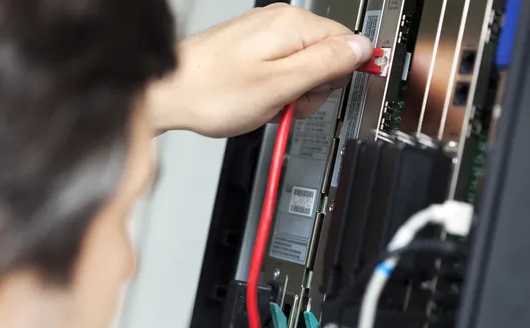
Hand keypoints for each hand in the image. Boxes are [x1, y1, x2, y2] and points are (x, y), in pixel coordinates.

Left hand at [147, 4, 372, 137]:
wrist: (168, 93)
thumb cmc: (212, 92)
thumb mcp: (280, 86)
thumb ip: (325, 65)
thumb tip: (361, 48)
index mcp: (292, 26)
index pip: (346, 44)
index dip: (336, 77)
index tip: (315, 94)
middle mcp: (279, 22)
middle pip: (325, 58)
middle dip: (309, 89)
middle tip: (284, 102)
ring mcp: (264, 34)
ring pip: (302, 68)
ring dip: (290, 94)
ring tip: (266, 103)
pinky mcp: (252, 48)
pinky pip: (280, 71)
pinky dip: (274, 90)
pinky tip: (256, 99)